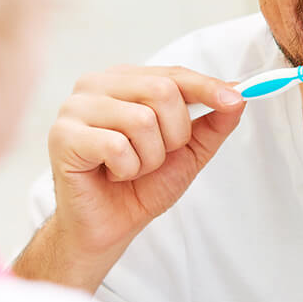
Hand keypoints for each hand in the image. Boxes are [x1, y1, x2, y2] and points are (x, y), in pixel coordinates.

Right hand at [46, 64, 244, 257]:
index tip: (235, 99)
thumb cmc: (140, 186)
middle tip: (154, 159)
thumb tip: (240, 95)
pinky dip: (126, 170)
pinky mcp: (62, 135)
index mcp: (123, 81)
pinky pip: (116, 146)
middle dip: (174, 136)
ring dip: (148, 158)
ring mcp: (74, 108)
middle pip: (162, 92)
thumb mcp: (188, 151)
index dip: (207, 86)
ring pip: (141, 120)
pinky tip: (111, 175)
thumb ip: (213, 122)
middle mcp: (95, 85)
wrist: (108, 227)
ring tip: (129, 169)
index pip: (173, 74)